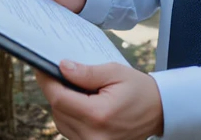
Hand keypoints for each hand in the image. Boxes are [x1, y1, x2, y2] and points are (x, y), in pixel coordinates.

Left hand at [35, 60, 164, 139]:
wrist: (159, 111)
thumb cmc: (140, 91)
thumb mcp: (115, 73)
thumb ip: (86, 72)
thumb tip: (62, 67)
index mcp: (99, 115)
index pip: (59, 98)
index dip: (47, 81)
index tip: (42, 68)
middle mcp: (93, 136)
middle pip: (57, 110)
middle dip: (56, 90)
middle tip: (63, 74)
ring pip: (60, 121)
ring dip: (62, 104)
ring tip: (79, 91)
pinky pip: (69, 130)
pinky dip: (70, 115)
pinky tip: (82, 104)